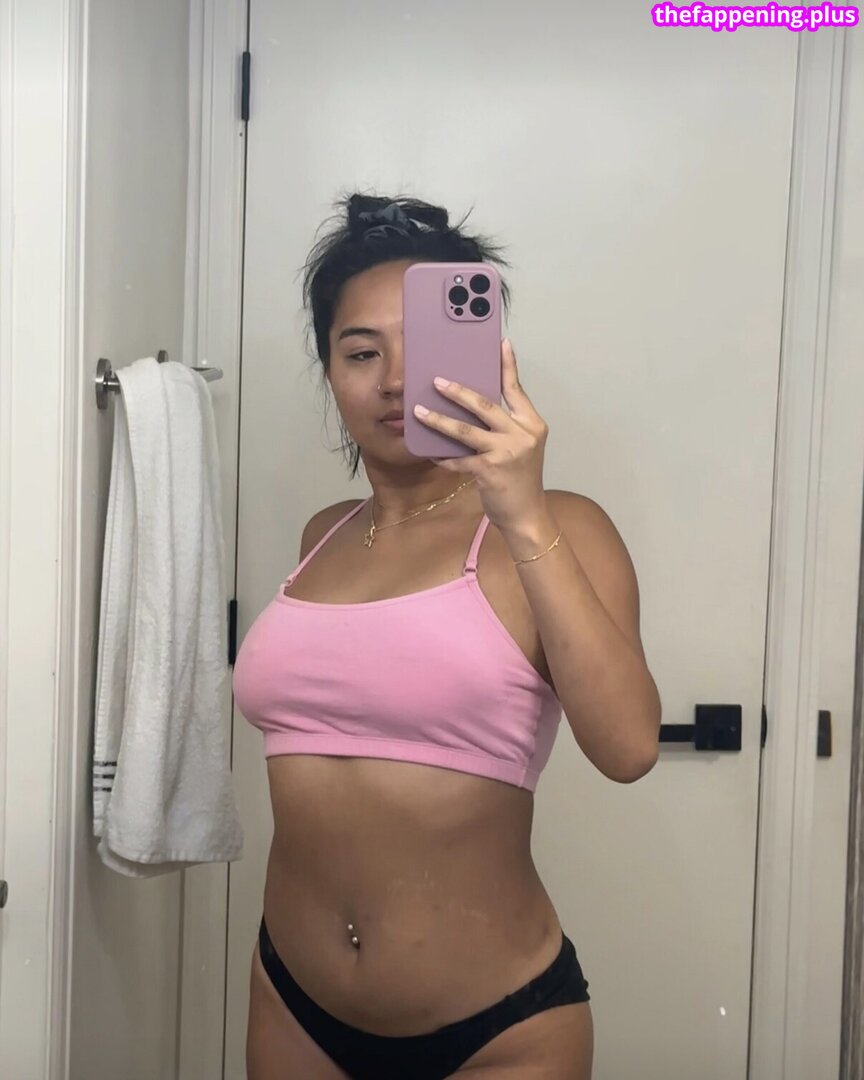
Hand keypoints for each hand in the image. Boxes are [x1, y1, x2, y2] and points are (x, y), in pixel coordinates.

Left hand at [414, 338, 549, 533]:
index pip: (516, 389)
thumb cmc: (520, 480)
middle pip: (484, 404)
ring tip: (419, 411)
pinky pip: (457, 458)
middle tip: (436, 380)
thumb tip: (473, 405)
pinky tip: (428, 450)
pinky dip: (441, 454)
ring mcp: (506, 452)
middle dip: (457, 391)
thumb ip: (505, 426)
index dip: (508, 365)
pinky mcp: (489, 470)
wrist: (527, 515)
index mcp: (532, 424)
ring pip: (464, 430)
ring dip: (438, 420)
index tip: (501, 343)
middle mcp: (521, 434)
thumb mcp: (521, 447)